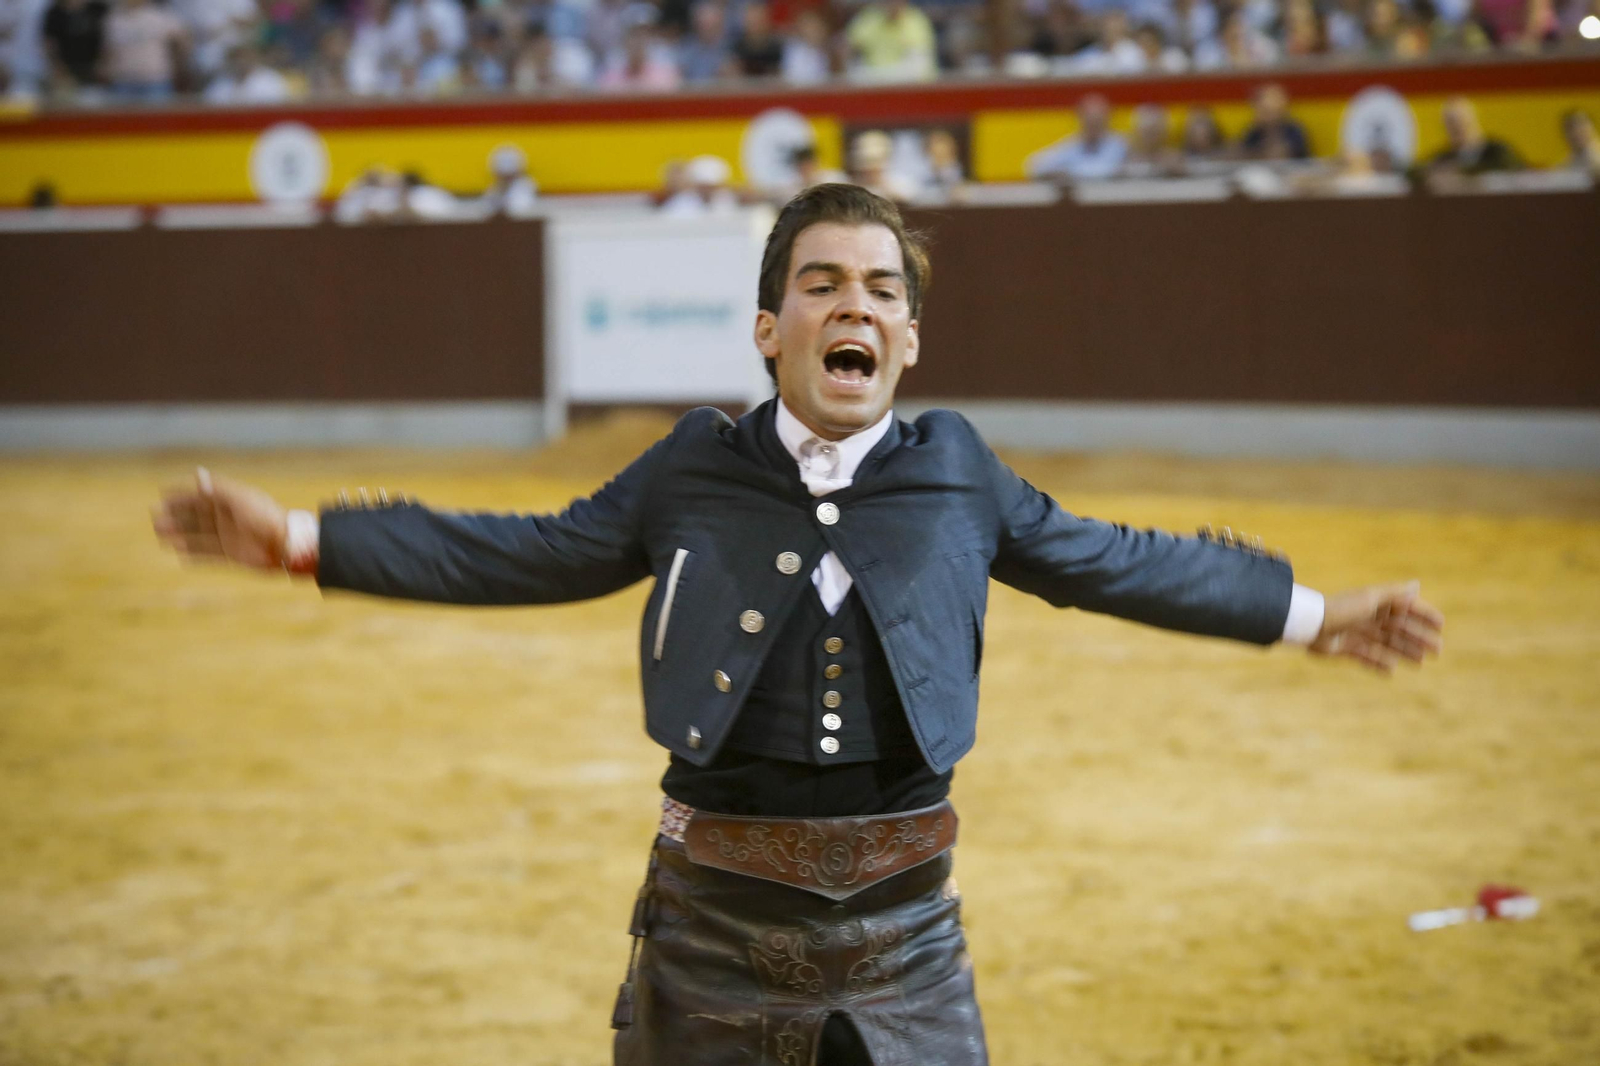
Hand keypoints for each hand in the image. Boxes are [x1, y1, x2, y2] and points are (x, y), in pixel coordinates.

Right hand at [152, 467, 287, 570]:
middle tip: (155, 516)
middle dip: (175, 515)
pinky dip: (194, 553)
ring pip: (197, 535)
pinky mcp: (231, 553)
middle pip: (195, 515)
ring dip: (179, 534)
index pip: (201, 495)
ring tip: (160, 534)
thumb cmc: (265, 517)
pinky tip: (179, 553)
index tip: (162, 493)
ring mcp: (228, 536)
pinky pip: (208, 553)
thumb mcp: (240, 499)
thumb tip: (196, 473)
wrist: (286, 544)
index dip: (182, 494)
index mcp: (229, 500)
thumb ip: (217, 489)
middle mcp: (227, 518)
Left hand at [1309, 581, 1443, 673]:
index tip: (1441, 625)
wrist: (1310, 625)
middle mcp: (1368, 617)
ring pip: (1386, 644)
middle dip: (1418, 638)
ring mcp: (1357, 633)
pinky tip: (1391, 670)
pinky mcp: (1346, 648)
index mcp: (1375, 603)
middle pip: (1398, 628)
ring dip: (1404, 651)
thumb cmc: (1342, 609)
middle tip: (1437, 650)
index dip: (1423, 615)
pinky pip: (1367, 657)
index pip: (1405, 608)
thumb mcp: (1371, 599)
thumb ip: (1394, 595)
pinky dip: (1379, 663)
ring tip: (1420, 662)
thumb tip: (1417, 585)